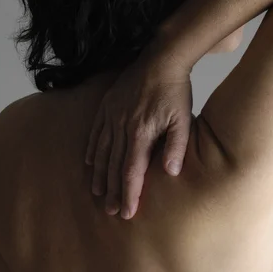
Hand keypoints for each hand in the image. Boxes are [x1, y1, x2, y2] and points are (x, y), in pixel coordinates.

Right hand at [85, 51, 192, 219]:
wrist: (162, 59)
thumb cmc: (176, 91)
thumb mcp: (183, 120)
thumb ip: (177, 147)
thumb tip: (171, 173)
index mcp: (141, 132)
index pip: (131, 171)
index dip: (128, 194)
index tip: (126, 212)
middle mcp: (122, 126)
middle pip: (114, 166)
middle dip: (112, 190)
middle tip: (110, 210)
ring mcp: (112, 115)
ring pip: (102, 151)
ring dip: (99, 174)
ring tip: (97, 192)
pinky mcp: (108, 105)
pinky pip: (96, 132)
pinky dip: (92, 149)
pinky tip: (89, 161)